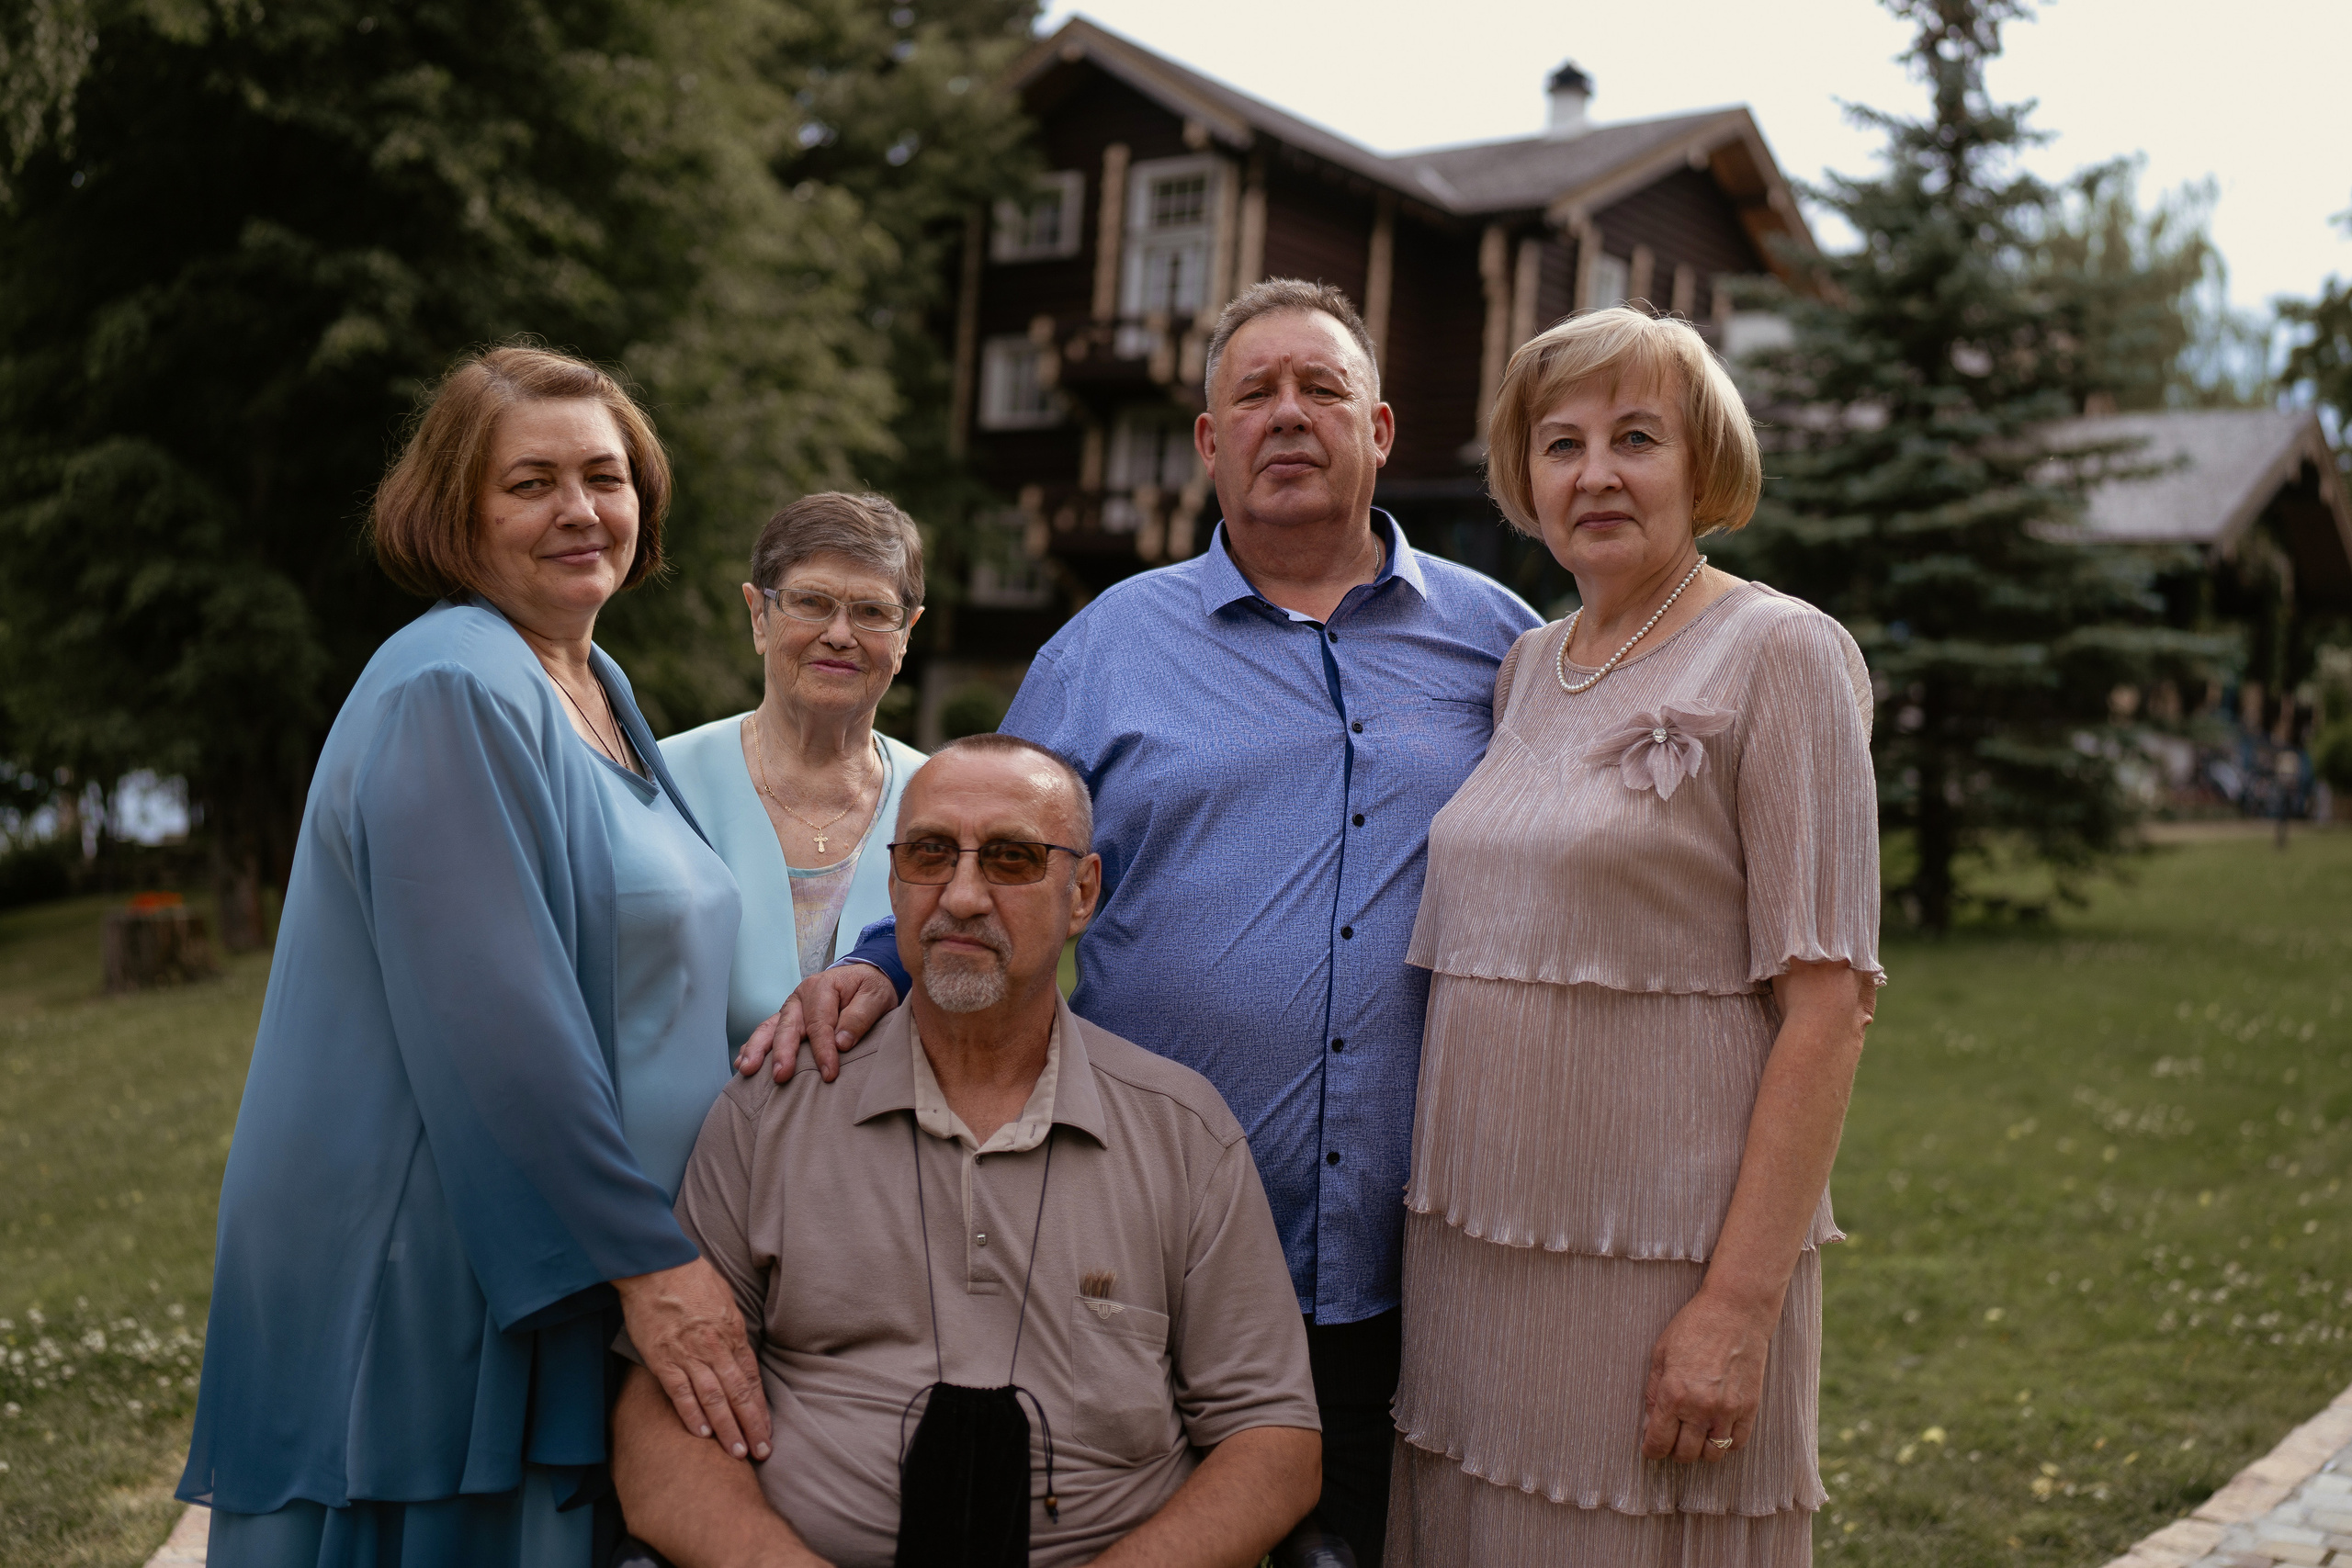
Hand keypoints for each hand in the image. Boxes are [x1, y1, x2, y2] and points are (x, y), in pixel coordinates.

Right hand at [614, 1257, 771, 1461]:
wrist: (656, 1265)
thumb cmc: (691, 1277)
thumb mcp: (724, 1298)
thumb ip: (732, 1327)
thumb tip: (739, 1346)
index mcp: (733, 1332)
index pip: (751, 1378)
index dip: (760, 1408)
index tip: (767, 1430)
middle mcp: (715, 1347)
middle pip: (738, 1394)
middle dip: (751, 1426)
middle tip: (761, 1452)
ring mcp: (689, 1355)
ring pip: (714, 1399)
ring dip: (727, 1428)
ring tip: (737, 1453)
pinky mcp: (662, 1359)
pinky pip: (680, 1392)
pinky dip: (691, 1414)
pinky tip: (702, 1434)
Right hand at [734, 963, 897, 1083]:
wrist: (865, 977)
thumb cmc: (870, 989)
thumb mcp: (875, 997)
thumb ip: (860, 1017)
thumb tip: (841, 1043)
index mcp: (822, 987)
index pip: (819, 1024)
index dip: (822, 1051)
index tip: (828, 1074)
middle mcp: (800, 996)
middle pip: (788, 1026)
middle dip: (782, 1052)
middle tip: (780, 1075)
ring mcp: (791, 1008)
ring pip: (769, 1028)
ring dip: (757, 1049)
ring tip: (746, 1069)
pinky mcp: (787, 1019)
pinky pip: (766, 1032)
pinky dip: (753, 1047)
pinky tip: (742, 1063)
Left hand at [1640, 1288, 1772, 1464]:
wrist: (1735, 1311)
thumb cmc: (1694, 1326)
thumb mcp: (1661, 1353)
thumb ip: (1652, 1391)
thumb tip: (1648, 1422)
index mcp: (1673, 1394)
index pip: (1658, 1441)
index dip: (1651, 1450)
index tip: (1650, 1449)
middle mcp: (1700, 1407)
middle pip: (1685, 1454)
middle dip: (1673, 1451)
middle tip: (1671, 1440)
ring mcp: (1727, 1410)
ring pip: (1712, 1454)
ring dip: (1700, 1450)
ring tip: (1694, 1436)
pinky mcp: (1750, 1407)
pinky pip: (1738, 1443)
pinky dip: (1726, 1443)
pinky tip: (1717, 1430)